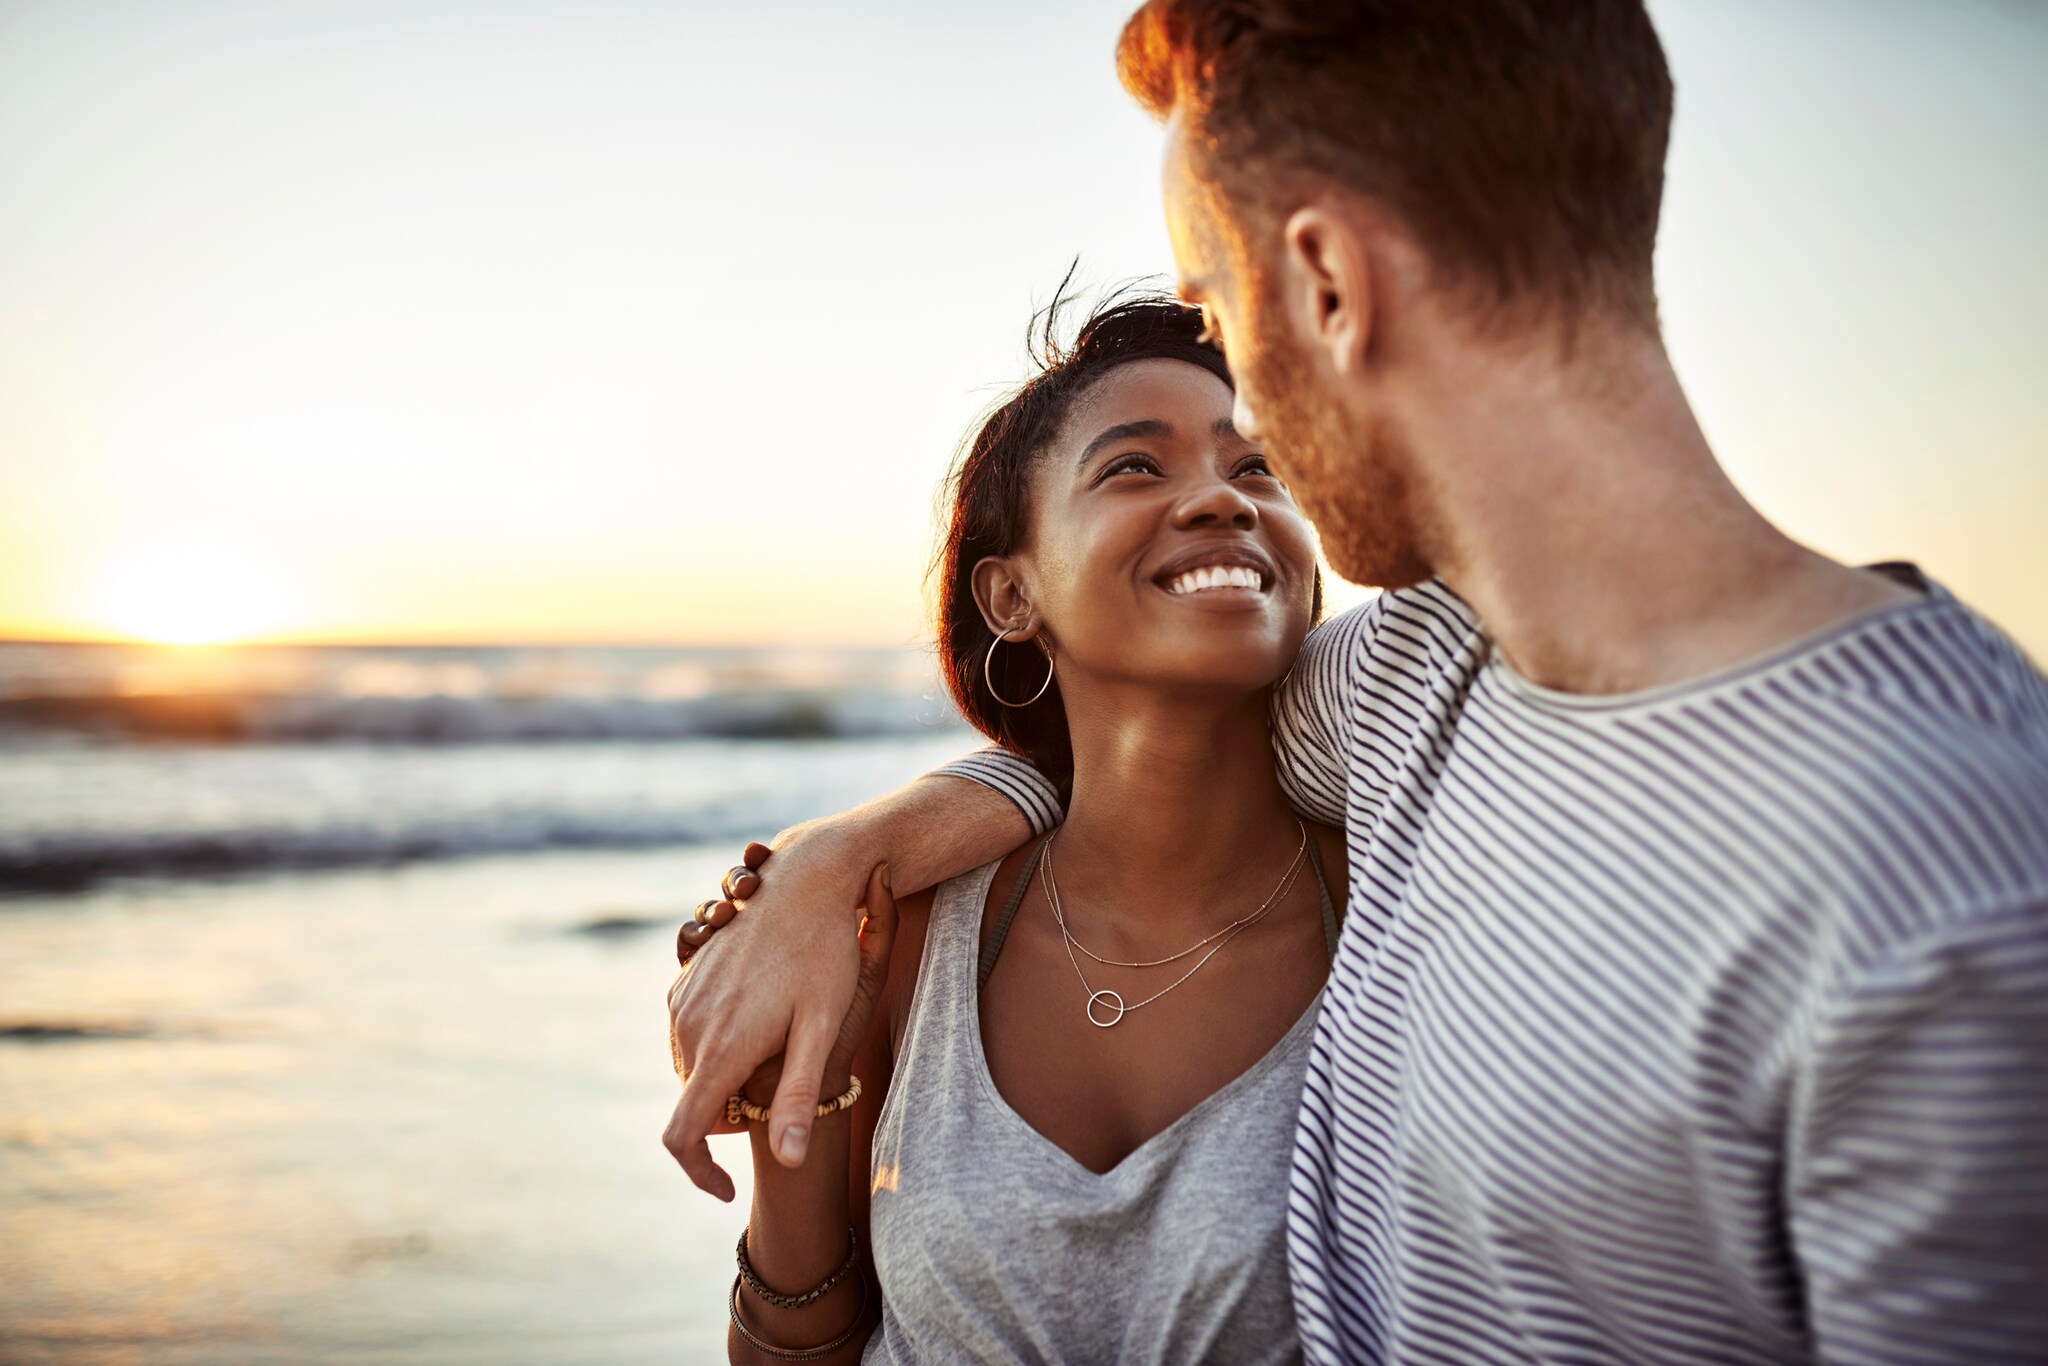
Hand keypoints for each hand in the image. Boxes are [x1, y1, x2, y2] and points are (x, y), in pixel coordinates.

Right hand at [660, 822, 876, 1199]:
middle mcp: (689, 1026)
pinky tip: (766, 1013)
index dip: (698, 1174)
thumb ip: (799, 1096)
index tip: (726, 1190)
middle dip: (731, 1114)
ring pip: (693, 1067)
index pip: (682, 1137)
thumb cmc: (826, 954)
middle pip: (695, 1102)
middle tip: (785, 1085)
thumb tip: (792, 1164)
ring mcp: (682, 1000)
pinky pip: (691, 1032)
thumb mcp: (824, 1028)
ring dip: (726, 1076)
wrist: (807, 881)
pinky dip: (719, 1044)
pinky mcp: (686, 979)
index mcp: (720, 1048)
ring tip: (781, 1043)